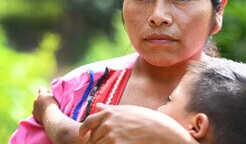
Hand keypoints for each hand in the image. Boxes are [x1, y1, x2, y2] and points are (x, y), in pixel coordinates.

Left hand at [32, 87, 58, 124]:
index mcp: (42, 94)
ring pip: (37, 104)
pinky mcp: (34, 113)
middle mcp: (36, 99)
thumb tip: (48, 91)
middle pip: (38, 97)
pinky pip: (35, 110)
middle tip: (49, 102)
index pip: (41, 88)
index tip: (49, 94)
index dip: (45, 91)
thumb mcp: (55, 97)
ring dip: (40, 105)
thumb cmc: (55, 106)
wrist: (51, 117)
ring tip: (47, 109)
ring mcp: (34, 106)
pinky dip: (38, 111)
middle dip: (42, 98)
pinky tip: (44, 113)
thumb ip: (51, 93)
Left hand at [79, 103, 195, 143]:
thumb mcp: (127, 110)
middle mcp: (107, 124)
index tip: (84, 134)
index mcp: (109, 113)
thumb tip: (97, 105)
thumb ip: (110, 109)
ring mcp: (111, 137)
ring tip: (118, 142)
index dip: (84, 130)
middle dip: (97, 140)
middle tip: (110, 140)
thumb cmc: (146, 119)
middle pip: (93, 137)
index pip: (87, 122)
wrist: (161, 131)